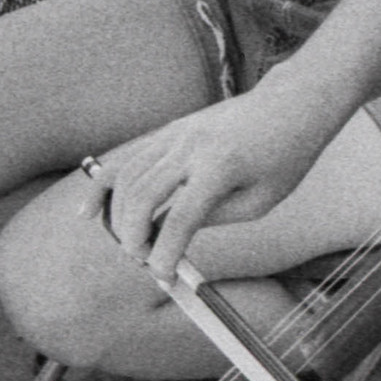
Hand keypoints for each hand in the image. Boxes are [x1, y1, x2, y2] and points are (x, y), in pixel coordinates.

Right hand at [86, 83, 340, 282]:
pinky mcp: (171, 129)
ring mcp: (177, 133)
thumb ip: (212, 217)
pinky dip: (105, 185)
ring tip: (127, 245)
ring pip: (128, 176)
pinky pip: (129, 158)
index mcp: (222, 166)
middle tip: (142, 261)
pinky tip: (89, 211)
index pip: (181, 217)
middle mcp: (192, 145)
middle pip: (144, 195)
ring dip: (118, 215)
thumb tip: (171, 235)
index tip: (163, 276)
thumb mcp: (260, 199)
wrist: (291, 104)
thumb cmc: (284, 156)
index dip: (165, 252)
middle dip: (134, 236)